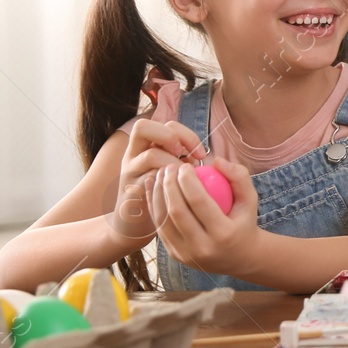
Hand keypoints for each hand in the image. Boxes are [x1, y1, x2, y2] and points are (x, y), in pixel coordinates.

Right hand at [113, 119, 205, 242]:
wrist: (133, 223)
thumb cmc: (164, 196)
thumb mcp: (175, 174)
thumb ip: (189, 163)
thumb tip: (218, 161)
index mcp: (148, 146)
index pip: (165, 124)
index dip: (186, 134)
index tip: (201, 155)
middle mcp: (134, 154)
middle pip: (144, 127)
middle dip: (172, 138)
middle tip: (188, 160)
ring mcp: (129, 171)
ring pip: (150, 155)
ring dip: (175, 165)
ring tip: (185, 181)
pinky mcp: (129, 190)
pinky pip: (149, 182)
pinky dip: (168, 186)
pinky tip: (178, 197)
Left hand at [151, 158, 259, 274]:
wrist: (239, 258)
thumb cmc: (244, 222)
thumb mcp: (251, 199)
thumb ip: (239, 176)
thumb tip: (217, 160)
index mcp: (223, 233)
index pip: (198, 202)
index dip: (187, 180)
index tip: (185, 165)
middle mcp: (203, 247)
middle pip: (177, 211)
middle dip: (168, 185)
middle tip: (168, 167)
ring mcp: (186, 254)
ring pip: (163, 220)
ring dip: (157, 195)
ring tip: (159, 176)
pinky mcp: (175, 255)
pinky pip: (160, 228)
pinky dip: (153, 207)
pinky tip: (154, 190)